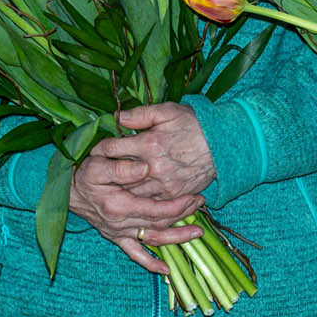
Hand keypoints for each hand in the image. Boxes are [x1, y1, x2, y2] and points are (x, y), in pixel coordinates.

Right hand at [68, 154, 203, 273]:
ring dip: (176, 238)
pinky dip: (150, 263)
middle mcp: (120, 224)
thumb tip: (145, 168)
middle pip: (159, 224)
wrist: (66, 191)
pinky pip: (134, 254)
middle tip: (201, 205)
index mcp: (119, 206)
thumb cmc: (83, 175)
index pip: (156, 209)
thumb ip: (122, 168)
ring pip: (153, 239)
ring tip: (197, 234)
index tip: (194, 196)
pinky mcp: (115, 238)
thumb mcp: (98, 164)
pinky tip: (166, 270)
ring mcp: (118, 233)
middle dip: (183, 216)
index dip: (178, 205)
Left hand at [89, 102, 214, 201]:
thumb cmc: (195, 124)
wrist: (223, 146)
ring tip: (107, 189)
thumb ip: (141, 114)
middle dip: (105, 174)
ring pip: (131, 194)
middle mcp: (153, 167)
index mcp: (149, 144)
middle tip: (93, 173)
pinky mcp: (173, 196)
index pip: (112, 149)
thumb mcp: (168, 111)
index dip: (99, 149)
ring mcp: (163, 185)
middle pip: (118, 176)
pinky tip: (130, 201)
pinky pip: (150, 205)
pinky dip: (138, 203)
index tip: (94, 150)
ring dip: (118, 192)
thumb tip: (118, 117)